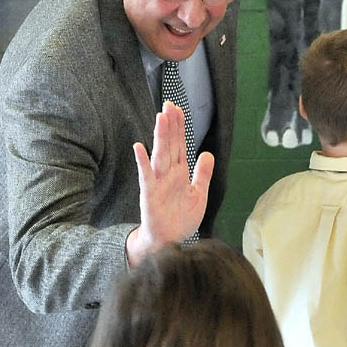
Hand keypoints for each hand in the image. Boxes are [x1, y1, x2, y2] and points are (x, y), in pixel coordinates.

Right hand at [126, 101, 213, 264]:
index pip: (181, 145)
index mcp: (180, 172)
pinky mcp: (149, 194)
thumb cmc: (181, 219)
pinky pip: (146, 175)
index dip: (180, 127)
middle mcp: (168, 173)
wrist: (170, 241)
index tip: (179, 109)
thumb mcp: (199, 194)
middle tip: (170, 105)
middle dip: (170, 125)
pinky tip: (139, 147)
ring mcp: (158, 182)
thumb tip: (207, 153)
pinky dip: (142, 162)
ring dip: (160, 137)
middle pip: (170, 145)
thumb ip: (202, 174)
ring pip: (160, 155)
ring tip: (161, 118)